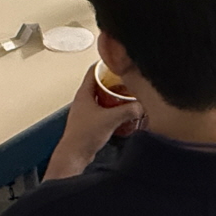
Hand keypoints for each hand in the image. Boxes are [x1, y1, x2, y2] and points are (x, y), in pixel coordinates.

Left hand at [48, 64, 143, 179]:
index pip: (93, 70)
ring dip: (113, 96)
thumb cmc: (84, 135)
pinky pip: (101, 110)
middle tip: (127, 81)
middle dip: (113, 82)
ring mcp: (84, 111)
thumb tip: (141, 106)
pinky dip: (111, 109)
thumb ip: (129, 110)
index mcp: (84, 93)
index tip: (118, 62)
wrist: (75, 154)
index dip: (106, 64)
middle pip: (98, 84)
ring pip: (100, 97)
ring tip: (127, 97)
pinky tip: (121, 114)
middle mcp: (82, 100)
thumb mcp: (111, 119)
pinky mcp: (88, 122)